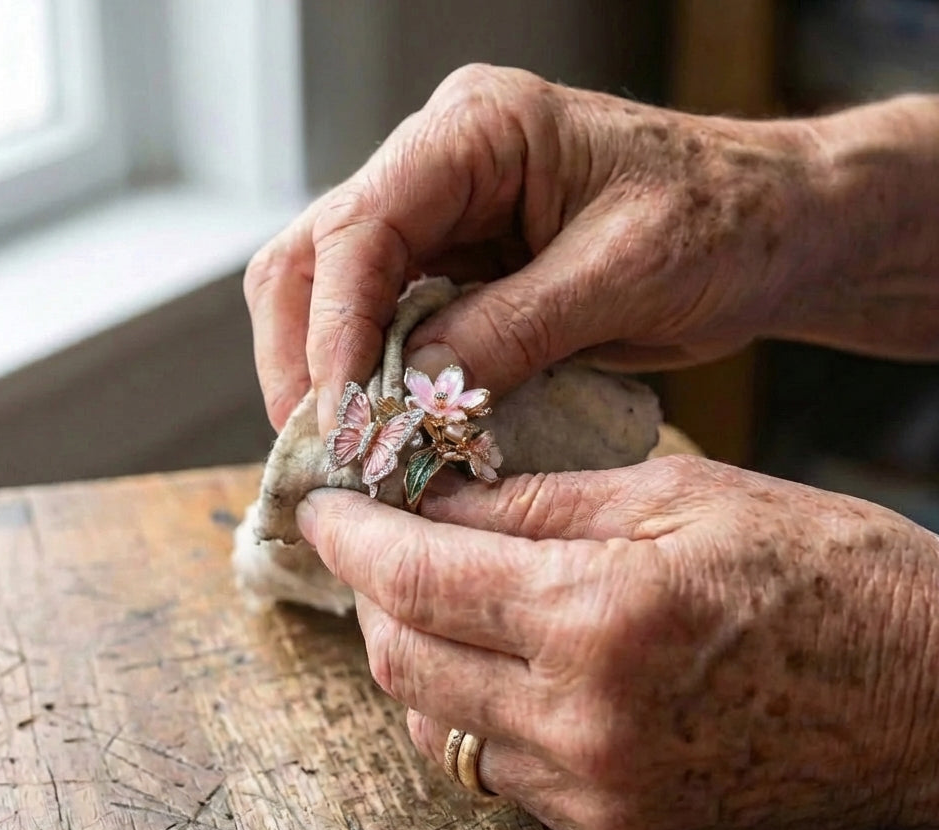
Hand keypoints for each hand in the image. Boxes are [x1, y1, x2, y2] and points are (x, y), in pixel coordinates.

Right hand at [245, 64, 829, 434]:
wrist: (770, 231)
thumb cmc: (721, 223)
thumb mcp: (622, 275)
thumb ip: (511, 329)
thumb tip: (409, 394)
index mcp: (476, 132)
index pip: (360, 227)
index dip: (334, 328)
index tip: (341, 417)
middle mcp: (440, 168)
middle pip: (314, 258)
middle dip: (305, 358)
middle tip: (324, 449)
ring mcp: (443, 223)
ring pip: (335, 298)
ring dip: (331, 379)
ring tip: (349, 453)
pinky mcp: (460, 275)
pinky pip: (389, 331)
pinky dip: (380, 386)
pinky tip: (392, 435)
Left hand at [296, 457, 938, 829]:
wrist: (930, 698)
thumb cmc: (821, 571)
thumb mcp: (678, 495)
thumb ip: (536, 503)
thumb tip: (434, 500)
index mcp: (599, 616)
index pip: (417, 577)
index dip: (352, 537)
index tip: (324, 505)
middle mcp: (582, 723)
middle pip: (401, 663)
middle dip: (371, 595)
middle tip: (378, 543)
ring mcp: (598, 796)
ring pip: (436, 727)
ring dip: (414, 656)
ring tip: (437, 598)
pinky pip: (497, 774)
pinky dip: (472, 713)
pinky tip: (499, 665)